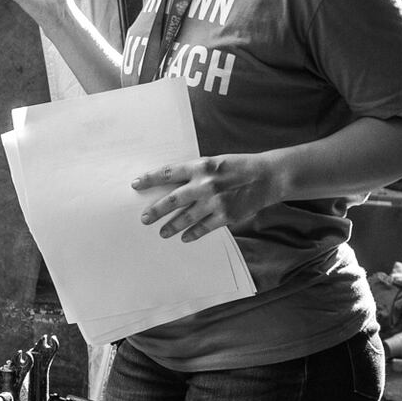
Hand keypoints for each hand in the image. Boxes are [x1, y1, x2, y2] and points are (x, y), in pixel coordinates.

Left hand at [133, 155, 282, 240]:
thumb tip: (172, 185)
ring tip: (162, 232)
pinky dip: (192, 234)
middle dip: (156, 210)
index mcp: (200, 166)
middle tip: (144, 219)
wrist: (266, 177)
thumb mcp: (214, 162)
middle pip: (172, 200)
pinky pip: (203, 228)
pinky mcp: (225, 215)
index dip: (150, 179)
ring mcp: (215, 201)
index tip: (136, 184)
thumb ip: (195, 173)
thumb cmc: (238, 167)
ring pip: (186, 217)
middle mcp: (205, 184)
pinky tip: (184, 238)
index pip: (168, 173)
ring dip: (171, 226)